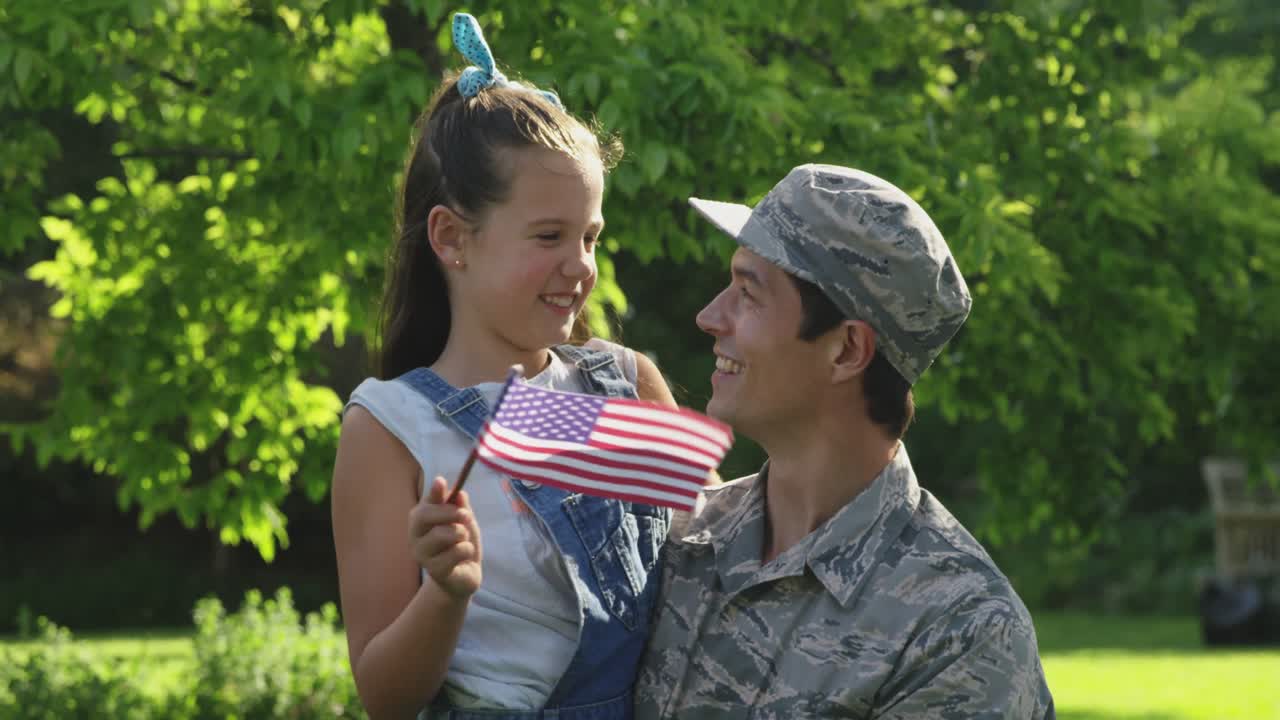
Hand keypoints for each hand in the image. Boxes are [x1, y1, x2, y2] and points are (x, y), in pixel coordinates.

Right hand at [409, 476, 481, 599]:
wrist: (463, 575)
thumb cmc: (459, 543)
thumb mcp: (462, 521)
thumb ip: (460, 506)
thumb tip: (459, 492)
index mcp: (420, 520)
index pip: (423, 502)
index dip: (432, 492)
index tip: (441, 481)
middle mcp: (415, 536)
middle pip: (424, 516)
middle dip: (449, 512)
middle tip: (467, 515)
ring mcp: (422, 554)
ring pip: (442, 534)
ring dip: (462, 534)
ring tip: (464, 540)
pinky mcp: (434, 570)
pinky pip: (456, 552)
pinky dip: (467, 550)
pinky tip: (463, 557)